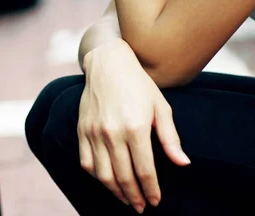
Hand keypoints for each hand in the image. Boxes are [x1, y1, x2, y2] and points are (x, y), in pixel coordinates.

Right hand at [78, 39, 190, 213]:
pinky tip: (107, 180)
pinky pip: (86, 162)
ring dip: (116, 192)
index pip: (144, 170)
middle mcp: (113, 132)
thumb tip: (183, 163)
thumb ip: (170, 137)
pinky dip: (96, 177)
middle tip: (141, 207)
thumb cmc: (138, 83)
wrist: (108, 63)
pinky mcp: (82, 129)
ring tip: (126, 199)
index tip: (156, 201)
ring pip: (103, 175)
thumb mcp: (160, 106)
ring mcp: (94, 131)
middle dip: (135, 197)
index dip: (151, 190)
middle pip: (124, 177)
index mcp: (136, 126)